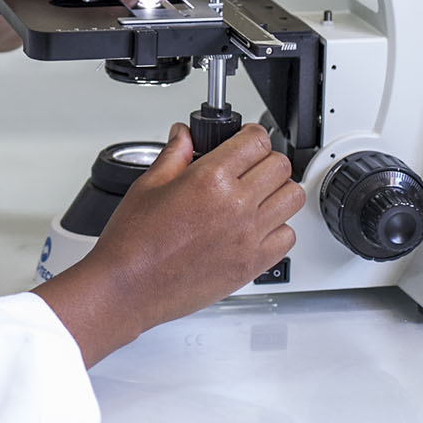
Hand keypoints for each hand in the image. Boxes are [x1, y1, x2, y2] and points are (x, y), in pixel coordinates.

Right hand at [33, 123, 305, 365]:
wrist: (130, 287)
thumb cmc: (134, 242)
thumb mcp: (148, 185)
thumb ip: (174, 155)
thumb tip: (183, 136)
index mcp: (210, 179)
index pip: (256, 140)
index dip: (251, 135)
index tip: (245, 141)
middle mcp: (236, 206)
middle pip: (281, 166)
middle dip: (266, 160)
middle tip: (250, 166)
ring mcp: (248, 237)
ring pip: (293, 198)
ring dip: (279, 191)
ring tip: (259, 194)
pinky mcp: (252, 265)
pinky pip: (288, 237)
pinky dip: (279, 228)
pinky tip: (258, 226)